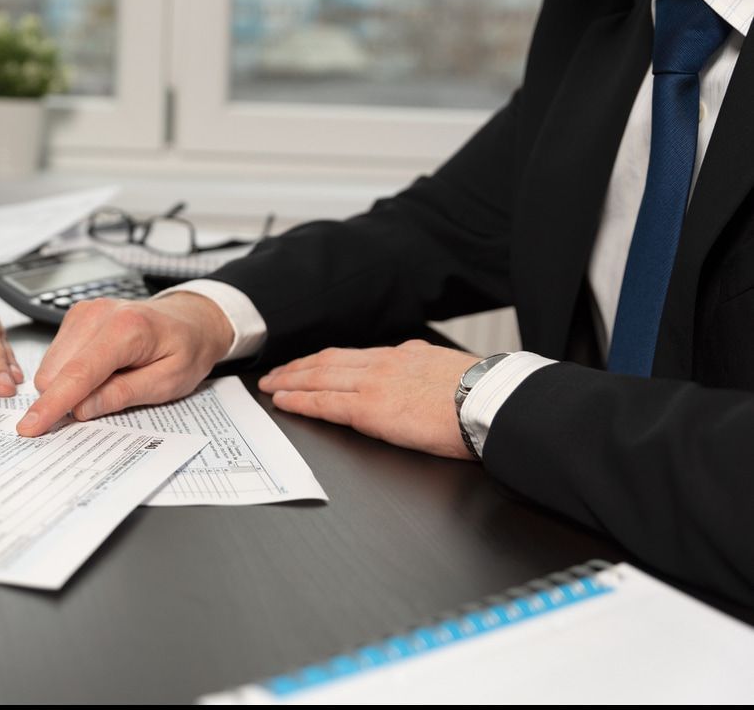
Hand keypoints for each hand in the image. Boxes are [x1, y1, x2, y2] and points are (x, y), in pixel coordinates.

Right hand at [17, 293, 234, 435]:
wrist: (190, 321)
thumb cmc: (185, 349)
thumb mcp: (167, 383)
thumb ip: (122, 395)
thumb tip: (81, 409)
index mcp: (125, 329)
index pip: (78, 374)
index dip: (52, 404)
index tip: (30, 427)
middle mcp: (98, 314)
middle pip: (55, 372)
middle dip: (69, 398)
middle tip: (108, 398)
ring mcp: (84, 313)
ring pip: (51, 366)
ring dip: (71, 385)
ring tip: (111, 378)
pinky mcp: (76, 317)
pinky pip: (57, 357)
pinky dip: (71, 373)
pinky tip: (101, 369)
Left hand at [257, 340, 480, 459]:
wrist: (492, 402)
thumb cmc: (484, 396)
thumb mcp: (452, 371)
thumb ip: (428, 372)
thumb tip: (422, 379)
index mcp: (406, 355)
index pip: (355, 357)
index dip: (327, 360)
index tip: (310, 364)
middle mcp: (385, 363)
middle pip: (329, 362)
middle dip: (299, 367)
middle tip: (276, 373)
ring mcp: (375, 383)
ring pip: (320, 377)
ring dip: (291, 381)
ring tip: (271, 385)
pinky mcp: (370, 408)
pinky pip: (324, 403)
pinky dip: (299, 400)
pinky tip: (283, 400)